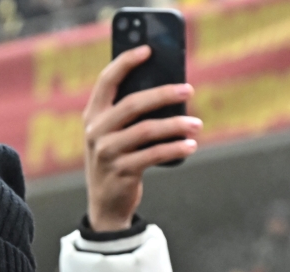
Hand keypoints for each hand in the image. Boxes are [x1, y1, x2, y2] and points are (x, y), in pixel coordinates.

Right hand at [84, 45, 201, 231]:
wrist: (105, 203)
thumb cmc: (117, 159)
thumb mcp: (114, 133)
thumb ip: (129, 112)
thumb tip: (171, 90)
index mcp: (93, 116)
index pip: (106, 81)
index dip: (125, 63)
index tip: (148, 50)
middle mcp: (96, 132)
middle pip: (132, 104)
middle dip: (164, 94)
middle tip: (188, 89)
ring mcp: (106, 153)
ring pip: (146, 130)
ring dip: (176, 125)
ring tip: (196, 124)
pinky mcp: (120, 172)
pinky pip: (153, 155)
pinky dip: (175, 149)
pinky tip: (190, 145)